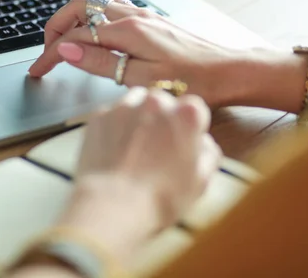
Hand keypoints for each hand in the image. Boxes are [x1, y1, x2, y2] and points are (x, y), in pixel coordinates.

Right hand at [29, 0, 307, 111]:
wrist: (230, 72)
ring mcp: (142, 15)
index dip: (50, 53)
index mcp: (128, 31)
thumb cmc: (193, 81)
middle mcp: (133, 16)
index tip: (37, 70)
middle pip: (79, 8)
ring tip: (63, 40)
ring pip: (95, 3)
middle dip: (55, 26)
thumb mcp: (143, 80)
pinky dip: (92, 14)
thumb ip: (101, 62)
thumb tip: (67, 49)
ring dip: (73, 17)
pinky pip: (113, 6)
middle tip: (45, 51)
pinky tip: (93, 29)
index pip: (75, 36)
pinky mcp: (150, 20)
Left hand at [58, 88, 220, 262]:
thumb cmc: (162, 198)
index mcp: (187, 115)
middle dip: (162, 118)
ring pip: (136, 102)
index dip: (189, 125)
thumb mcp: (200, 181)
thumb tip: (202, 141)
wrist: (111, 205)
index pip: (195, 107)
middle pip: (163, 101)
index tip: (183, 141)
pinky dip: (114, 126)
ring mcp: (124, 106)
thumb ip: (208, 153)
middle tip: (156, 146)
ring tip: (133, 146)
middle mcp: (156, 102)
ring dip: (138, 116)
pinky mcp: (99, 115)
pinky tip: (112, 150)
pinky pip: (112, 114)